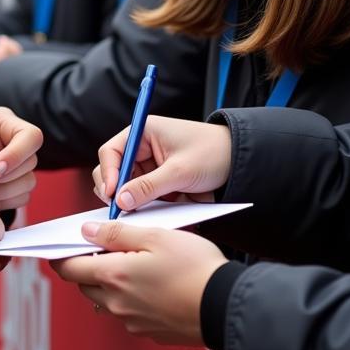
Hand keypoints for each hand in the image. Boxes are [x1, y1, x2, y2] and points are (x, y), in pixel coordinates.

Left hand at [0, 107, 41, 211]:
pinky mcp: (10, 189)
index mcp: (2, 123)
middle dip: (6, 179)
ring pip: (28, 183)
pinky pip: (20, 199)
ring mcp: (13, 167)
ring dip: (4, 194)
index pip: (30, 136)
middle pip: (31, 162)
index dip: (17, 155)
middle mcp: (13, 143)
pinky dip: (2, 204)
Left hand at [51, 221, 226, 343]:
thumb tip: (87, 231)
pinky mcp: (150, 332)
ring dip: (108, 282)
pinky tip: (150, 283)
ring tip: (131, 263)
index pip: (69, 268)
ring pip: (105, 299)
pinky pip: (127, 313)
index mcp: (113, 277)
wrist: (226, 307)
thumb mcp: (154, 236)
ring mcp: (133, 322)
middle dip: (87, 266)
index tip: (58, 247)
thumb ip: (116, 233)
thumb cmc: (195, 269)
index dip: (60, 255)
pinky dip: (129, 297)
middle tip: (103, 247)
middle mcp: (117, 304)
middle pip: (85, 284)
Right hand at [93, 116, 232, 212]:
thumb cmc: (213, 153)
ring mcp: (151, 167)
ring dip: (132, 201)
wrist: (241, 163)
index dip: (108, 173)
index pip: (112, 152)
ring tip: (139, 214)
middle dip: (116, 190)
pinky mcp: (160, 183)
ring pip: (128, 188)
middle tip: (120, 209)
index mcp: (144, 133)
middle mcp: (143, 148)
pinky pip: (144, 197)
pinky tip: (152, 216)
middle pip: (115, 171)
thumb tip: (120, 201)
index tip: (111, 194)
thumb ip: (148, 186)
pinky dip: (146, 207)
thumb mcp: (180, 171)